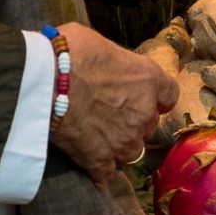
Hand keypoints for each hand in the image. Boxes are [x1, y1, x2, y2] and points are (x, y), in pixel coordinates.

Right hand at [48, 22, 178, 184]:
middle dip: (133, 123)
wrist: (46, 81)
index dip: (158, 99)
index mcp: (148, 79)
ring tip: (98, 138)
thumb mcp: (99, 43)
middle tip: (109, 116)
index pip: (169, 94)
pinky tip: (85, 157)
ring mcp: (123, 139)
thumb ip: (111, 61)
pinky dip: (98, 166)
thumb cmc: (70, 52)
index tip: (148, 100)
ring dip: (118, 147)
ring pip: (131, 152)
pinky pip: (106, 171)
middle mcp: (143, 112)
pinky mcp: (100, 159)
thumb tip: (101, 64)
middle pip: (148, 126)